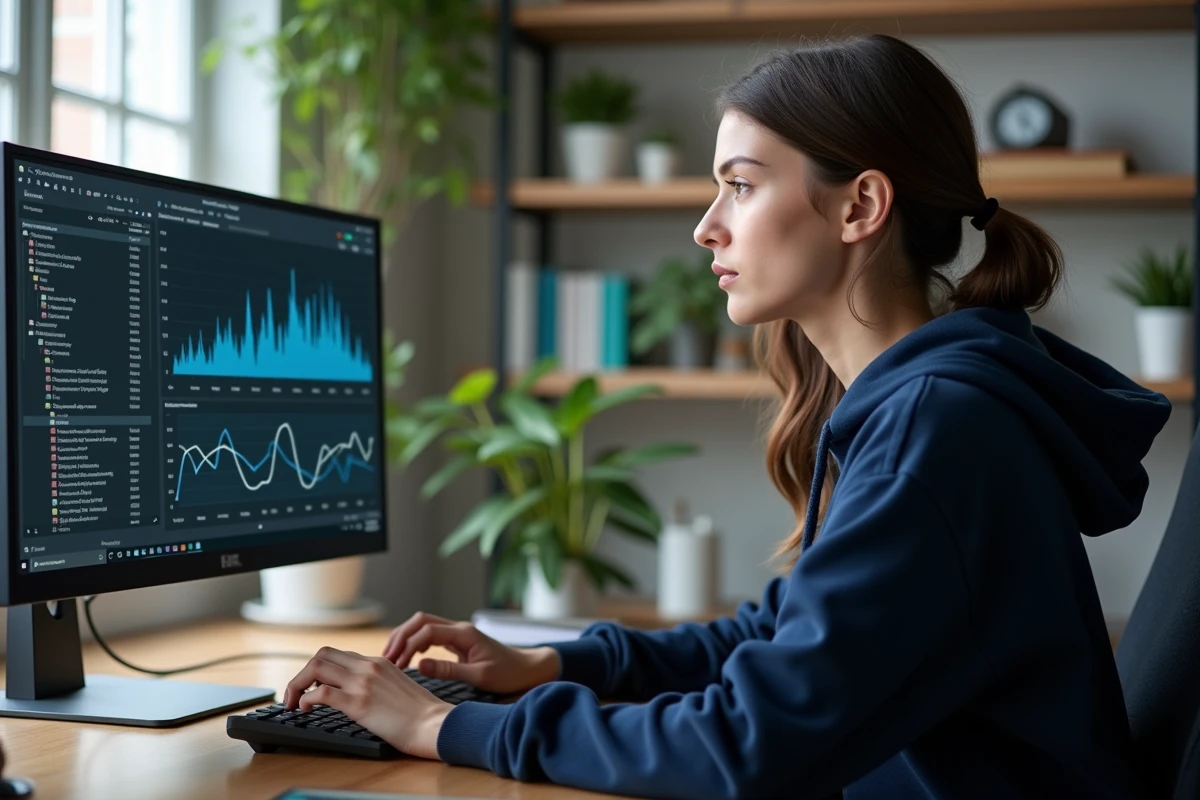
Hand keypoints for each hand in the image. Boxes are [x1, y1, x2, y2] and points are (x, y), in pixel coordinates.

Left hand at [283, 646, 451, 759]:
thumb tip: (359, 692)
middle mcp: (369, 667)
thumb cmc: (421, 714)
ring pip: (315, 667)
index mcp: (379, 662)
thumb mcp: (399, 686)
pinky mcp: (358, 703)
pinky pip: (320, 693)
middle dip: (302, 673)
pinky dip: (305, 699)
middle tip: (296, 693)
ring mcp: (363, 683)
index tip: (311, 686)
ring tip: (293, 702)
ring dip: (297, 684)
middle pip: (322, 654)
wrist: (435, 724)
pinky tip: (304, 709)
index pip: (338, 655)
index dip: (319, 669)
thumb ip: (380, 682)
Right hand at [382, 611, 560, 695]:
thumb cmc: (508, 674)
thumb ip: (448, 670)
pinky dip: (415, 643)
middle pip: (420, 620)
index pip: (427, 630)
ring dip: (406, 638)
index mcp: (464, 634)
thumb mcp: (479, 676)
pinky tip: (408, 658)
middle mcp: (459, 628)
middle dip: (400, 636)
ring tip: (392, 659)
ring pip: (424, 625)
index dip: (408, 645)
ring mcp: (458, 633)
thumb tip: (418, 665)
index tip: (396, 664)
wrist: (529, 669)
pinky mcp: (458, 641)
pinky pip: (430, 635)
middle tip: (386, 658)